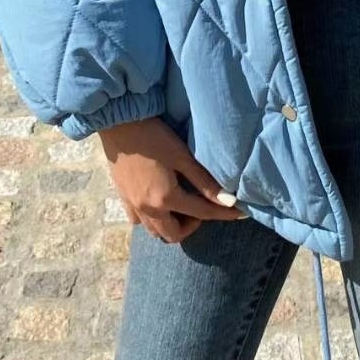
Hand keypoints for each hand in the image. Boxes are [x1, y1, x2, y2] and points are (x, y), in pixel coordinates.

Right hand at [98, 117, 247, 243]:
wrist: (119, 125)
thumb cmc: (154, 136)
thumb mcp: (182, 157)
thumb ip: (204, 182)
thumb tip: (229, 201)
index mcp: (166, 198)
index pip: (202, 213)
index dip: (224, 214)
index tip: (240, 213)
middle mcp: (148, 209)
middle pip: (174, 234)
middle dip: (192, 226)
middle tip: (201, 205)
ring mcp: (133, 206)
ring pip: (155, 232)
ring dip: (171, 225)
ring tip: (182, 206)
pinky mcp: (122, 199)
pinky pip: (138, 221)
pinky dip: (151, 219)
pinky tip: (158, 203)